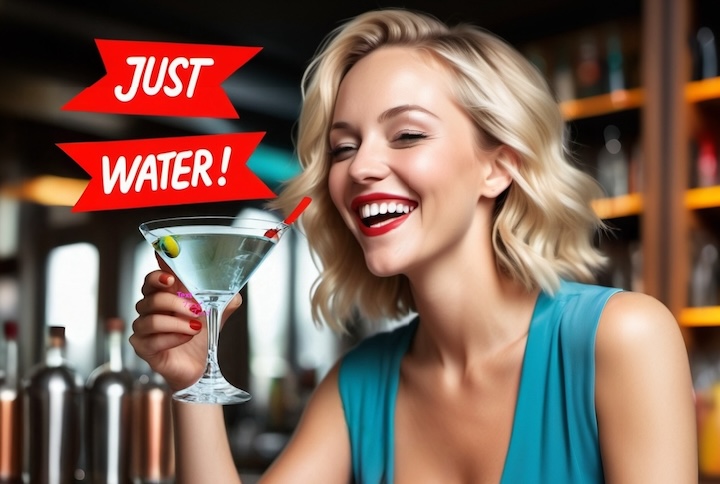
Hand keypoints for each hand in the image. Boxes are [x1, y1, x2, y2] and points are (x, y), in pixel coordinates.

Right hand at [130, 255, 241, 391]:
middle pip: (150, 296)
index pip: (154, 279)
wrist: (200, 366)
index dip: (159, 275)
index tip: (171, 277)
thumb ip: (224, 300)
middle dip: (175, 301)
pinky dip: (172, 338)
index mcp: (165, 295)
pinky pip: (152, 340)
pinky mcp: (143, 347)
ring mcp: (144, 328)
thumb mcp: (215, 314)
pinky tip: (186, 338)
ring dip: (177, 323)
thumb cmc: (201, 337)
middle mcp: (150, 309)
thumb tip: (233, 292)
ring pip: (151, 319)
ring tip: (196, 328)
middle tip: (196, 309)